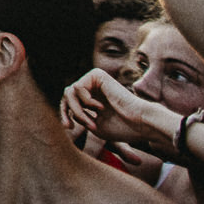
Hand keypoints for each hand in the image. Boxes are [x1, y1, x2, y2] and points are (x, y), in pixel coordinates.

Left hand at [60, 67, 179, 154]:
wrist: (140, 123)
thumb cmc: (122, 127)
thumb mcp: (94, 125)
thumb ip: (79, 116)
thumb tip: (63, 107)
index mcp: (93, 97)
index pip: (69, 102)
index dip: (65, 114)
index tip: (69, 128)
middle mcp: (93, 86)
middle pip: (66, 94)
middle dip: (66, 111)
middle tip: (70, 126)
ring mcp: (94, 80)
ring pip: (69, 92)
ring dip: (77, 110)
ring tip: (91, 121)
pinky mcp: (97, 75)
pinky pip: (78, 87)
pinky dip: (85, 102)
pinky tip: (101, 107)